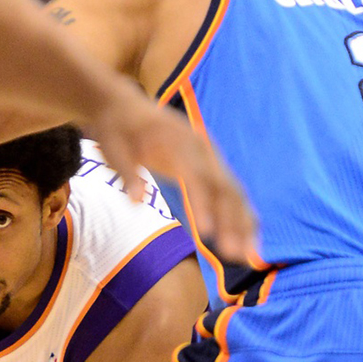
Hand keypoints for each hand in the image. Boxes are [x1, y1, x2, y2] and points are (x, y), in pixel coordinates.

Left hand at [80, 79, 256, 261]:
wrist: (124, 106)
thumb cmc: (117, 129)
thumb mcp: (113, 149)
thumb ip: (127, 173)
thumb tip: (135, 201)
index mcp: (178, 141)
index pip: (196, 176)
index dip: (203, 204)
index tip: (205, 233)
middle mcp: (201, 148)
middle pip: (223, 187)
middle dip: (231, 221)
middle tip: (235, 254)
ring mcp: (209, 156)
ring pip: (233, 191)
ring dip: (242, 222)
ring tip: (249, 255)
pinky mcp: (210, 166)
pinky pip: (230, 192)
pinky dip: (241, 215)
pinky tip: (249, 239)